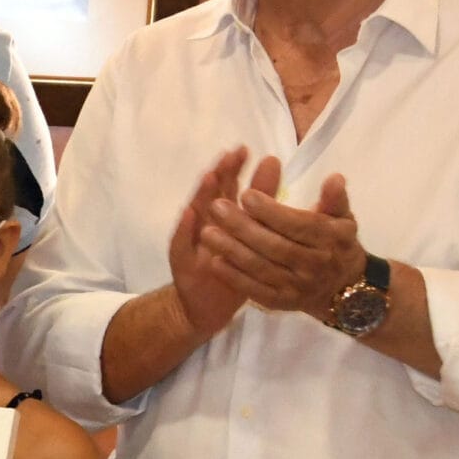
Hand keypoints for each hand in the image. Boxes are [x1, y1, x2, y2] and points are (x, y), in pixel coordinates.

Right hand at [166, 147, 265, 338]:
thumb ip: (261, 207)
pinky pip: (181, 244)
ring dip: (202, 195)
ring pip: (196, 214)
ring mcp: (192, 242)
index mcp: (223, 219)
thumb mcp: (251, 239)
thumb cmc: (233, 269)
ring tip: (211, 176)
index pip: (229, 188)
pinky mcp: (182, 262)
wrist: (207, 308)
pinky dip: (184, 228)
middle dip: (222, 173)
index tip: (248, 150)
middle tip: (233, 154)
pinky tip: (189, 214)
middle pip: (212, 194)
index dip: (237, 169)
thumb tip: (276, 172)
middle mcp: (205, 225)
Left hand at [202, 172, 367, 321]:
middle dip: (243, 226)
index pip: (297, 225)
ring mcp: (296, 287)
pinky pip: (255, 290)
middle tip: (216, 207)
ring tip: (207, 232)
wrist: (342, 289)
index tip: (245, 194)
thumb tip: (334, 178)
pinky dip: (234, 277)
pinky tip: (215, 261)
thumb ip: (335, 199)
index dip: (271, 211)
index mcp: (330, 241)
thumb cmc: (337, 244)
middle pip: (274, 246)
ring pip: (261, 268)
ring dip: (232, 250)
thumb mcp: (343, 219)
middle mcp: (314, 266)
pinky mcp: (281, 303)